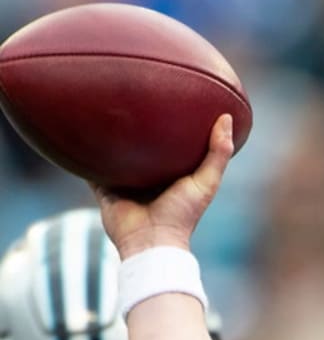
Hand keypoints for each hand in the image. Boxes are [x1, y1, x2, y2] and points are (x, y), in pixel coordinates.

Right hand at [92, 114, 234, 258]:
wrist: (150, 241)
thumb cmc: (182, 214)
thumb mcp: (207, 181)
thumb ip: (219, 153)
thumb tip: (226, 117)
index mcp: (173, 175)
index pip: (174, 146)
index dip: (175, 127)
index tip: (176, 101)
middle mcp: (149, 177)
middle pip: (143, 148)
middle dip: (140, 129)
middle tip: (138, 98)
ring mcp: (125, 182)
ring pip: (117, 154)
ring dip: (112, 138)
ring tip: (106, 108)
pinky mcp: (105, 188)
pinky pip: (92, 168)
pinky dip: (88, 153)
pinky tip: (82, 132)